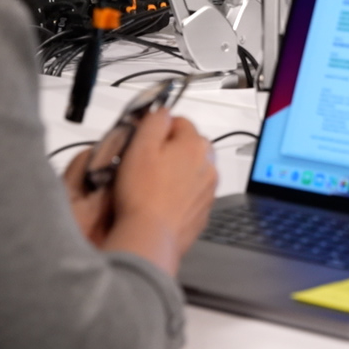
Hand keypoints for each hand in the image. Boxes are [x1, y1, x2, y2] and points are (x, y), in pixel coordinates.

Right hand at [63, 110, 216, 275]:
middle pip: (189, 145)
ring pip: (192, 170)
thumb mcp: (140, 146)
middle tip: (145, 162)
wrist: (151, 236)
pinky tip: (160, 201)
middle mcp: (209, 165)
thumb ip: (154, 121)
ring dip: (176, 172)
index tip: (144, 139)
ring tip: (151, 183)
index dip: (157, 128)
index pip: (179, 121)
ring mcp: (208, 190)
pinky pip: (191, 193)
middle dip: (170, 149)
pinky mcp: (203, 211)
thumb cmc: (143, 194)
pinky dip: (179, 194)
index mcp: (195, 145)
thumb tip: (162, 112)